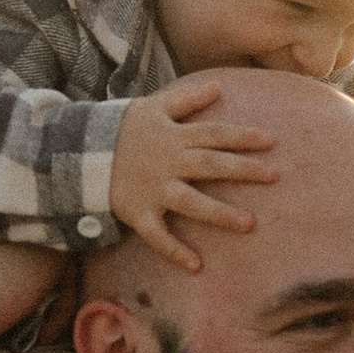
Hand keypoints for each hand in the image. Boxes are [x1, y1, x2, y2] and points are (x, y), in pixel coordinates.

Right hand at [109, 80, 278, 268]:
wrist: (79, 153)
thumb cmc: (121, 129)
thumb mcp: (152, 107)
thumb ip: (186, 99)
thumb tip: (218, 86)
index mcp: (174, 136)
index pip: (214, 134)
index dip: (242, 137)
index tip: (271, 140)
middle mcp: (168, 162)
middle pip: (210, 165)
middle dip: (242, 170)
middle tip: (274, 175)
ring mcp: (153, 189)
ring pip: (191, 202)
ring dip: (219, 213)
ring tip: (249, 224)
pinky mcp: (138, 212)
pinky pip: (157, 235)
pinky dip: (174, 250)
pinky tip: (196, 266)